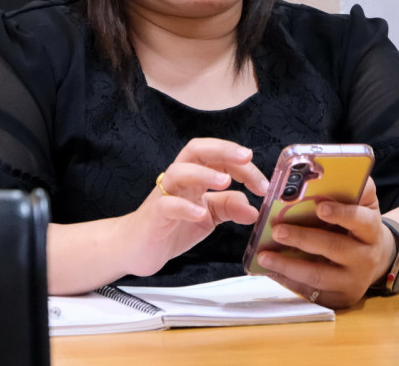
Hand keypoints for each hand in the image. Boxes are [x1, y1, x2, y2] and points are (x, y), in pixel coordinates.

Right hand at [120, 138, 269, 277]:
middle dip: (222, 150)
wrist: (135, 248)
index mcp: (194, 176)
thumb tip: (254, 209)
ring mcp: (164, 195)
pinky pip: (167, 204)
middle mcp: (179, 179)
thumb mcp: (208, 216)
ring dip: (204, 174)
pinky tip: (200, 215)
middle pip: (197, 151)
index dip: (242, 165)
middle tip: (246, 158)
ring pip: (180, 171)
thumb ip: (229, 208)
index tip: (262, 184)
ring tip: (225, 183)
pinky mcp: (154, 215)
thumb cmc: (172, 226)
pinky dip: (184, 207)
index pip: (218, 158)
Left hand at [255, 178, 394, 308]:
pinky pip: (311, 292)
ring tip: (264, 255)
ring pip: (319, 275)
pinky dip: (288, 280)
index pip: (360, 220)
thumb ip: (355, 185)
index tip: (320, 207)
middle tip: (277, 231)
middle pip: (335, 249)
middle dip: (304, 239)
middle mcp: (365, 257)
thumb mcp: (364, 202)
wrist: (375, 260)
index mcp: (371, 229)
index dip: (341, 214)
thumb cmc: (360, 224)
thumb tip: (333, 169)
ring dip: (288, 266)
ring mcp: (352, 281)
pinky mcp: (339, 298)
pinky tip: (271, 270)